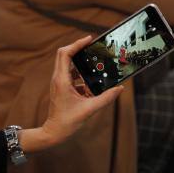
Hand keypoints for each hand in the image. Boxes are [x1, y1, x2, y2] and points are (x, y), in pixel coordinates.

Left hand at [20, 37, 123, 153]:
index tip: (89, 40)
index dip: (76, 44)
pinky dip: (82, 75)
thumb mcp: (90, 109)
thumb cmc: (67, 122)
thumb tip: (120, 88)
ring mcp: (60, 83)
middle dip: (79, 48)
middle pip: (65, 54)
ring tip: (96, 64)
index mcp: (62, 80)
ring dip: (81, 62)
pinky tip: (92, 83)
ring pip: (69, 64)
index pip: (65, 54)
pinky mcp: (62, 88)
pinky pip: (72, 75)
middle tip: (93, 45)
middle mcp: (59, 79)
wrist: (53, 132)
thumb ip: (106, 98)